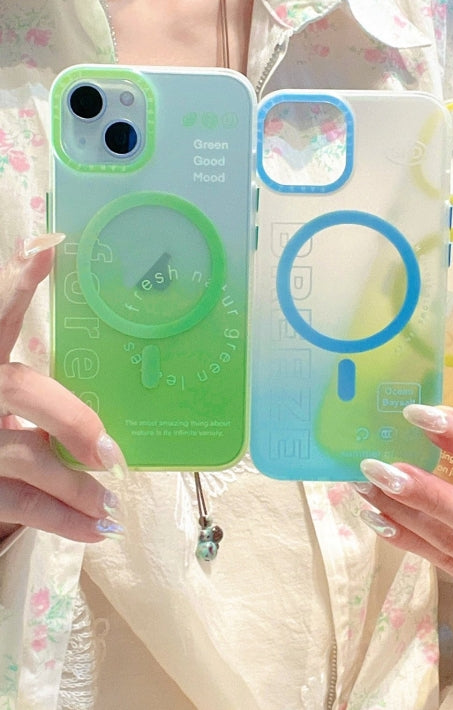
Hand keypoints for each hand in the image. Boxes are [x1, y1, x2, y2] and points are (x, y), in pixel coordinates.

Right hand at [0, 235, 126, 543]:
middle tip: (113, 453)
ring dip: (77, 489)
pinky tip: (99, 529)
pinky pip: (20, 506)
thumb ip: (38, 386)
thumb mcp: (4, 387)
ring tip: (116, 506)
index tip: (50, 248)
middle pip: (21, 393)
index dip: (17, 282)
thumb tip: (96, 357)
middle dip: (71, 421)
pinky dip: (64, 521)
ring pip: (24, 460)